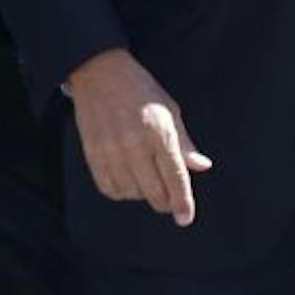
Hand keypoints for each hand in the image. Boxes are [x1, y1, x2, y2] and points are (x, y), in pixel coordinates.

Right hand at [65, 47, 212, 226]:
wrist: (100, 75)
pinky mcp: (92, 155)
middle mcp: (135, 146)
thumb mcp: (171, 111)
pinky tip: (129, 182)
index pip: (176, 177)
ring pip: (132, 193)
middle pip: (154, 191)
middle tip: (170, 201)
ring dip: (143, 195)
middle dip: (165, 202)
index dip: (182, 202)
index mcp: (160, 133)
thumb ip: (185, 143)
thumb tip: (202, 166)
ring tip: (149, 182)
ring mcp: (111, 152)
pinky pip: (109, 189)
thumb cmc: (141, 90)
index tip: (186, 219)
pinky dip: (122, 192)